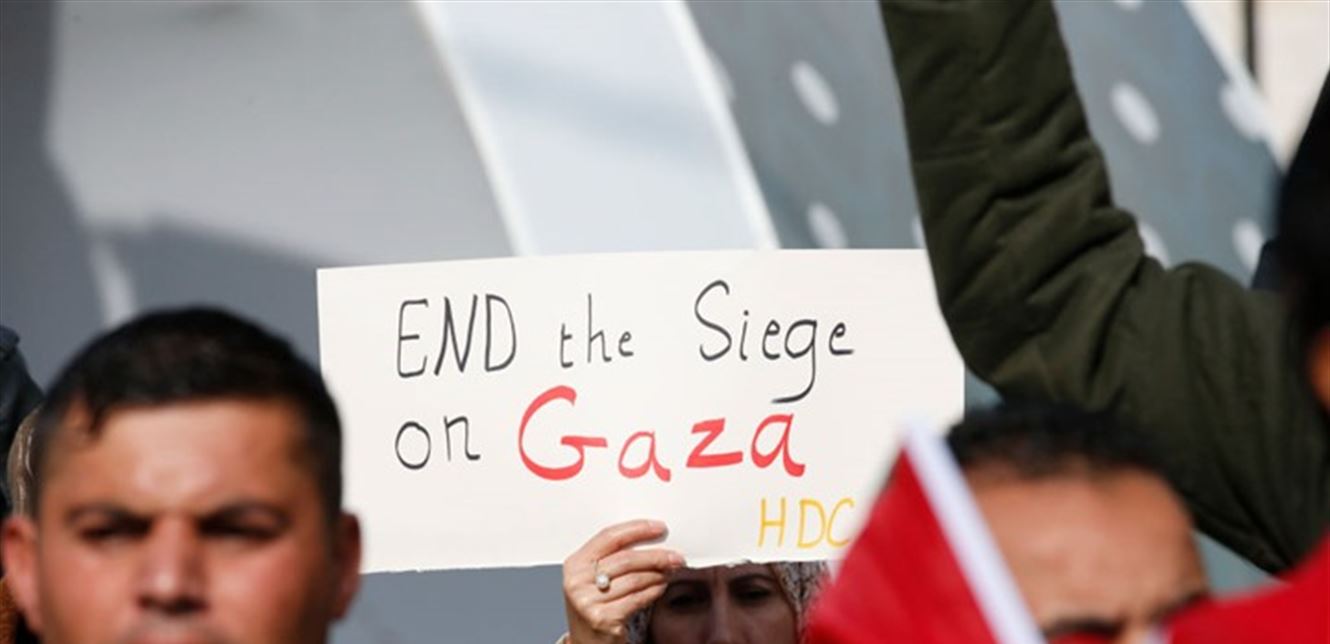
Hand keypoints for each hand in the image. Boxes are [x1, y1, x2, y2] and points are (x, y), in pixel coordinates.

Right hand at [562, 519, 684, 643]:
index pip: (609, 537)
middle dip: (655, 556)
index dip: (637, 529)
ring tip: (670, 572)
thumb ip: (614, 558)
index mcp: (575, 564)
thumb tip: (652, 539)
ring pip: (634, 579)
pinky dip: (654, 591)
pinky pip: (637, 598)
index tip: (659, 528)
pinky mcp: (603, 619)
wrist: (587, 643)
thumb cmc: (596, 606)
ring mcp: (588, 602)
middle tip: (676, 556)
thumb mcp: (595, 578)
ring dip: (658, 574)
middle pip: (625, 559)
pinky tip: (661, 587)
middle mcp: (576, 582)